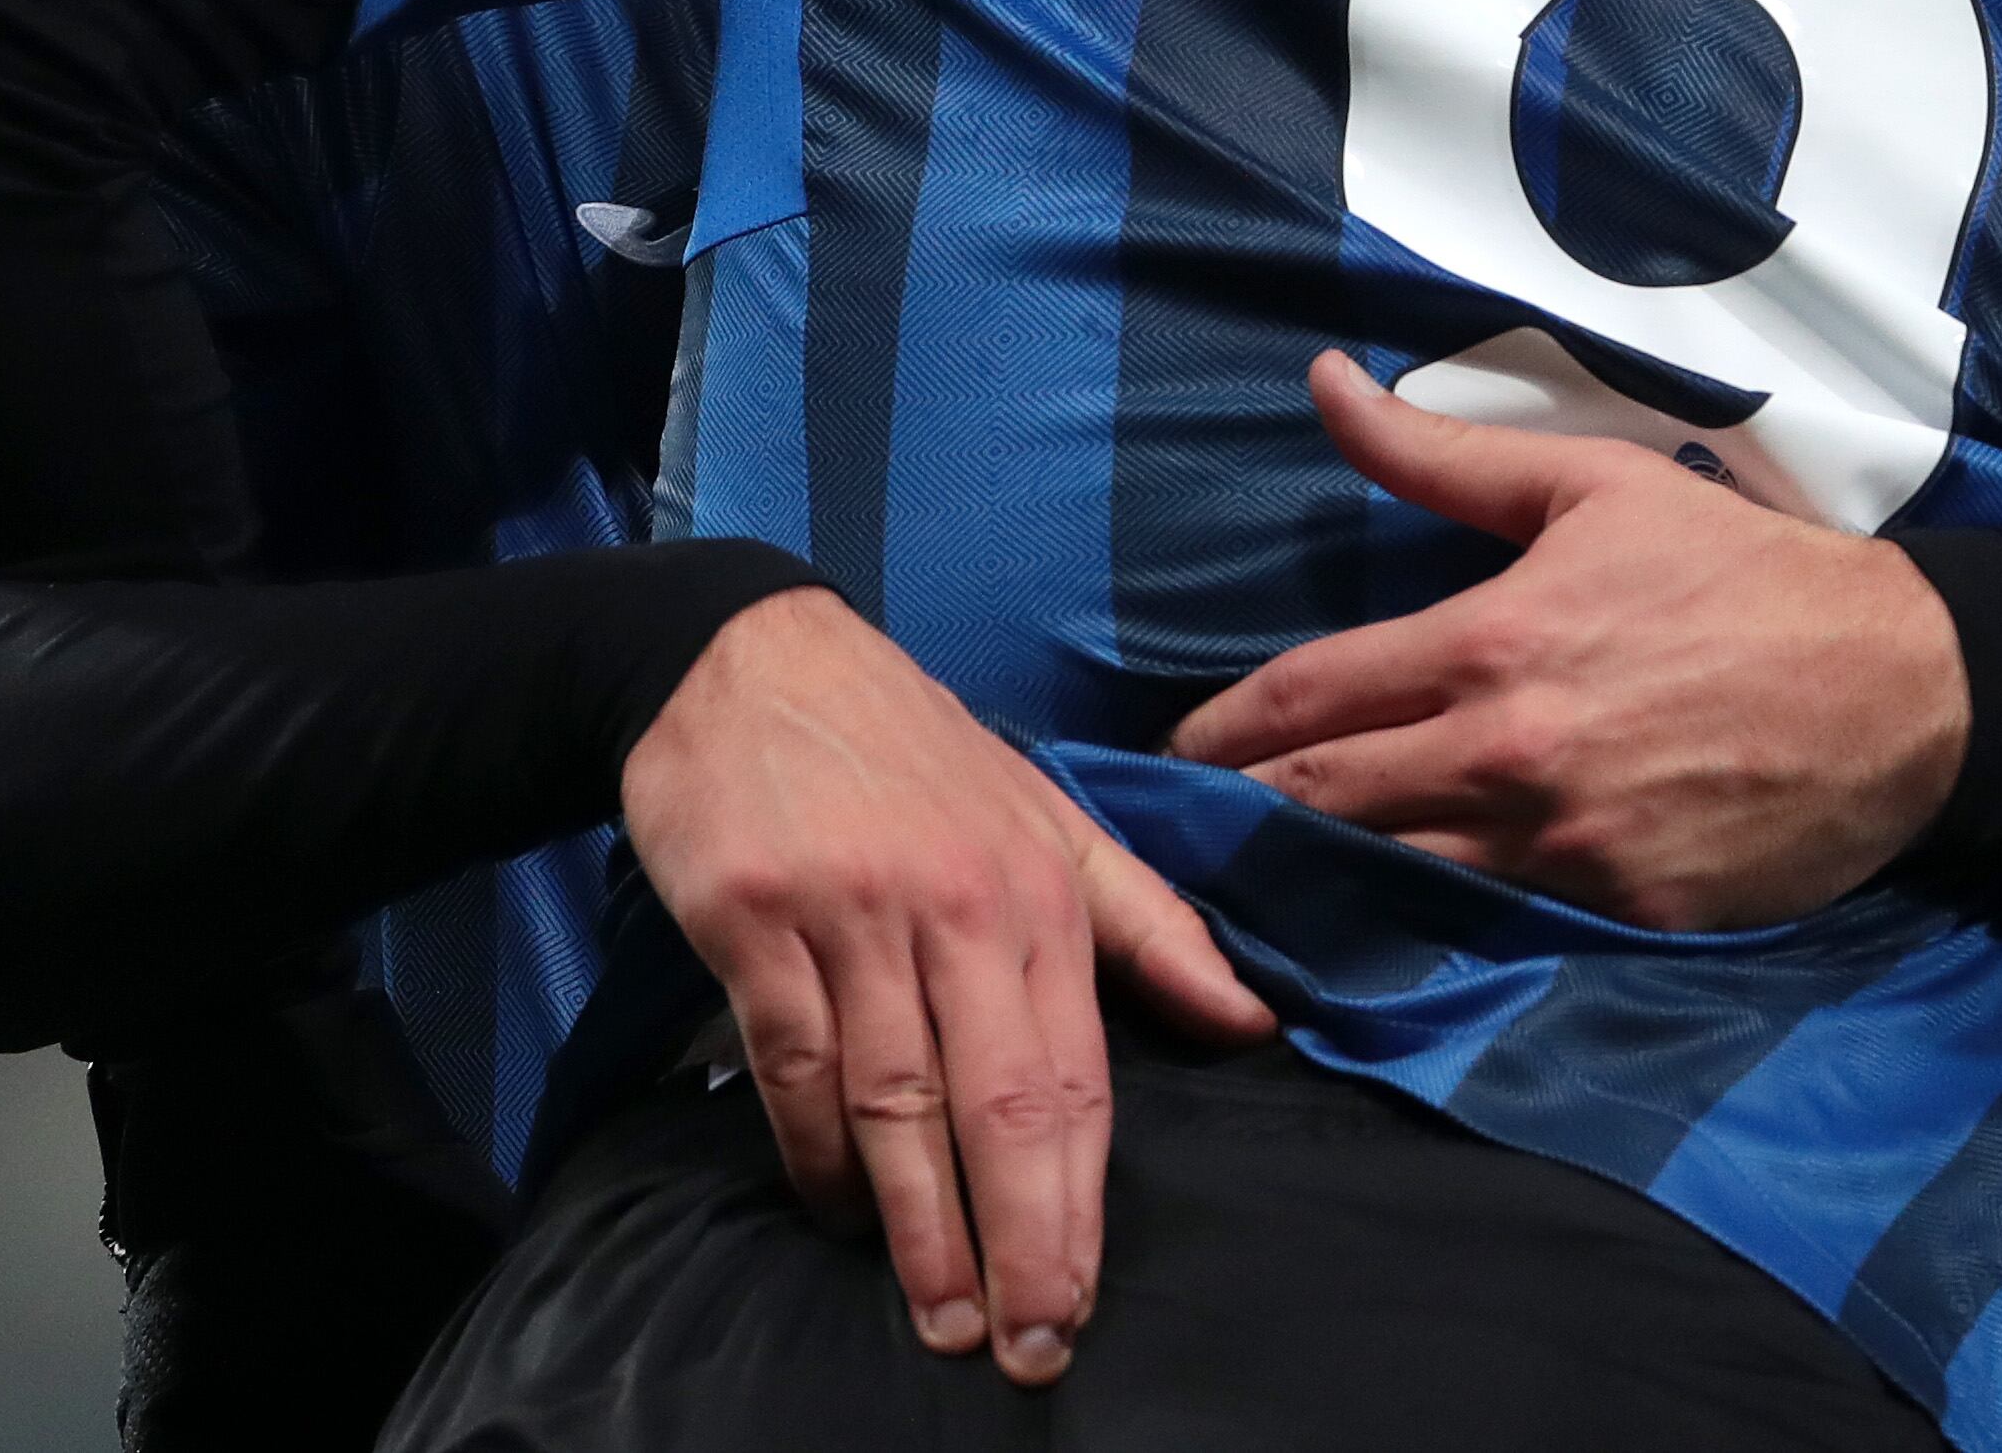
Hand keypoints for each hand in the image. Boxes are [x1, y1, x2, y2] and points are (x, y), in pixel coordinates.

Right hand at [618, 587, 1273, 1383]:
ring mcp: (850, 914)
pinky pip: (793, 1064)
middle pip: (996, 1103)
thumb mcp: (1051, 815)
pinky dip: (814, 1151)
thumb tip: (1252, 1023)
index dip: (1080, 1200)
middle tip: (1026, 1345)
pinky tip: (839, 1211)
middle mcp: (953, 907)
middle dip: (1017, 1238)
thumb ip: (1151, 926)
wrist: (749, 656)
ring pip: (894, 1100)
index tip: (1080, 1299)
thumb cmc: (913, 751)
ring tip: (941, 1314)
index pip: (1075, 1075)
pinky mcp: (754, 921)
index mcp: (1038, 890)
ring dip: (916, 1224)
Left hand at [1167, 352, 1970, 929]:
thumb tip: (1322, 383)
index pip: (1307, 700)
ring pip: (1391, 879)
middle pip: (1322, 805)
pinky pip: (1493, 924)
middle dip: (1238, 821)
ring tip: (1251, 886)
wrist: (1902, 691)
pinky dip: (1429, 924)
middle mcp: (1508, 757)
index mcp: (1489, 643)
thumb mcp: (1593, 485)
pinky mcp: (1616, 914)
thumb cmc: (1741, 572)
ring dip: (1316, 882)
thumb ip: (1440, 456)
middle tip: (1177, 834)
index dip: (1218, 735)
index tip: (1165, 758)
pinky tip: (1380, 928)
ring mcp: (1562, 851)